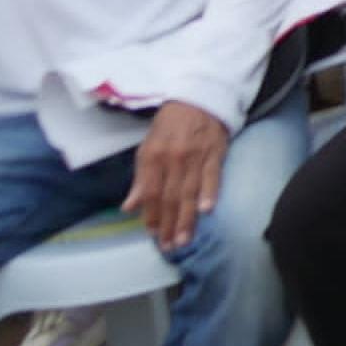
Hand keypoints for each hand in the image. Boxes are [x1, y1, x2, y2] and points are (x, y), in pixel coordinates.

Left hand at [119, 102, 228, 252]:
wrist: (199, 98)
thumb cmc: (170, 125)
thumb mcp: (148, 148)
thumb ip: (141, 178)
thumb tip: (129, 207)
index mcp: (153, 157)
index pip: (150, 192)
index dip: (150, 215)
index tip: (151, 235)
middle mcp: (172, 159)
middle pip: (169, 197)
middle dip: (168, 224)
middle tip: (168, 247)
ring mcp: (195, 156)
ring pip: (189, 192)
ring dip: (186, 218)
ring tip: (183, 239)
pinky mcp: (216, 153)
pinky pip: (213, 176)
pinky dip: (209, 192)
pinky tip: (207, 210)